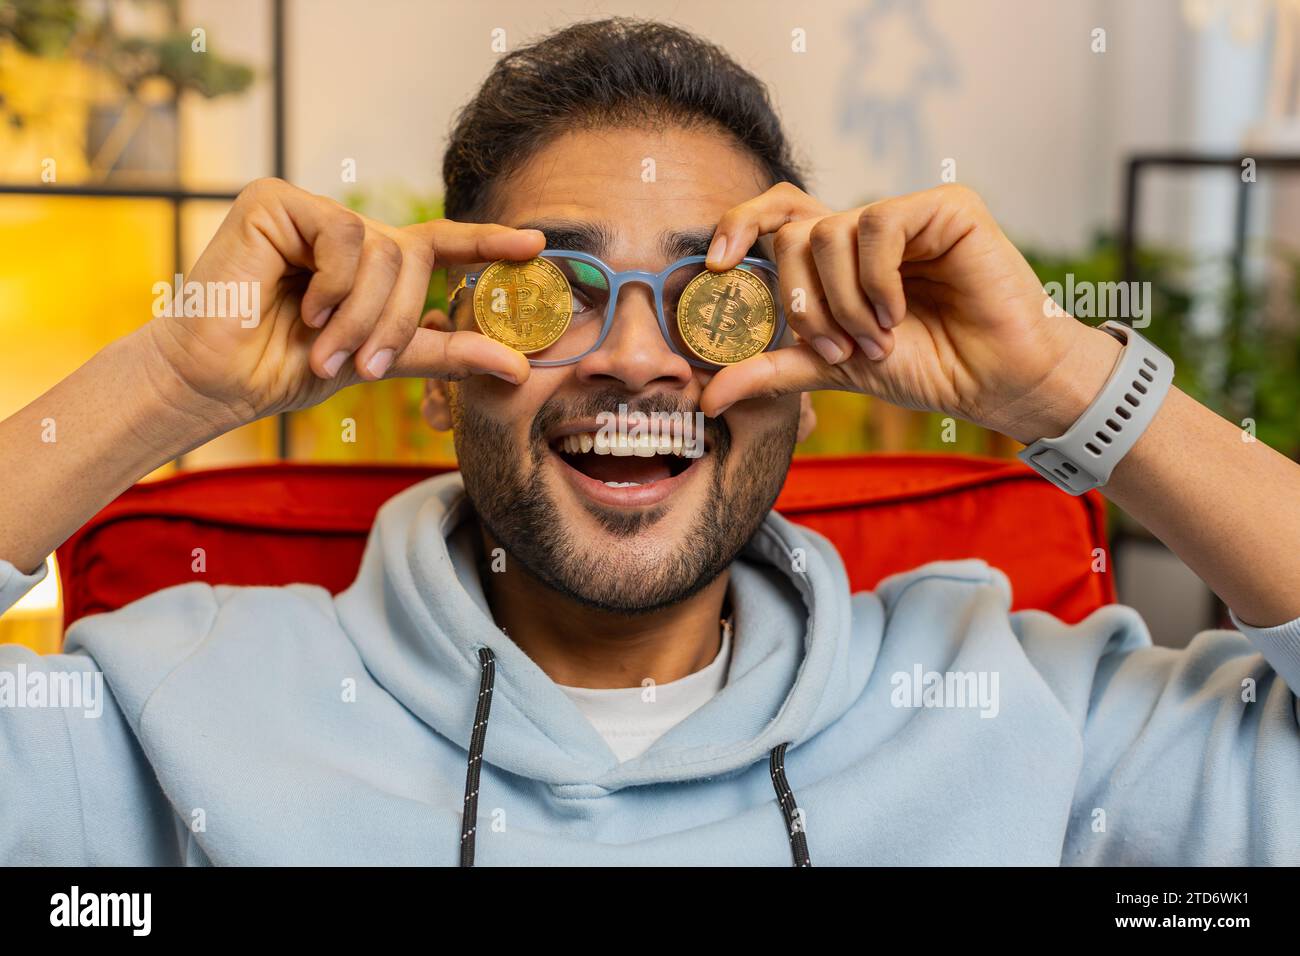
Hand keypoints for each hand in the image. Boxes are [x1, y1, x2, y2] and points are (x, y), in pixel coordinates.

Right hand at [140, 178, 540, 425]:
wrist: (218, 379)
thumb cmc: (288, 367)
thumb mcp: (381, 361)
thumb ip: (445, 353)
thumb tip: (517, 365)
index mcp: (371, 263)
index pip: (439, 245)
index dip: (487, 244)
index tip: (538, 246)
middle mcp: (346, 232)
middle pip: (414, 258)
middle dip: (397, 321)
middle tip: (364, 365)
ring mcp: (311, 212)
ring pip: (383, 249)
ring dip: (363, 312)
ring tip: (326, 345)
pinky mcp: (277, 201)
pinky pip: (345, 235)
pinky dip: (336, 282)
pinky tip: (306, 305)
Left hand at [698, 183, 1120, 443]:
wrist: (994, 382)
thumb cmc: (926, 368)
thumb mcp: (833, 367)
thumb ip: (773, 369)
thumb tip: (708, 397)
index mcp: (840, 257)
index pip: (777, 215)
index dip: (739, 224)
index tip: (716, 265)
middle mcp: (868, 229)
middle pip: (793, 231)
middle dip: (801, 299)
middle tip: (834, 346)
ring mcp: (906, 213)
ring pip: (830, 232)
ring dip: (842, 300)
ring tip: (878, 338)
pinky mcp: (944, 207)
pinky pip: (876, 225)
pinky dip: (876, 280)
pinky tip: (899, 313)